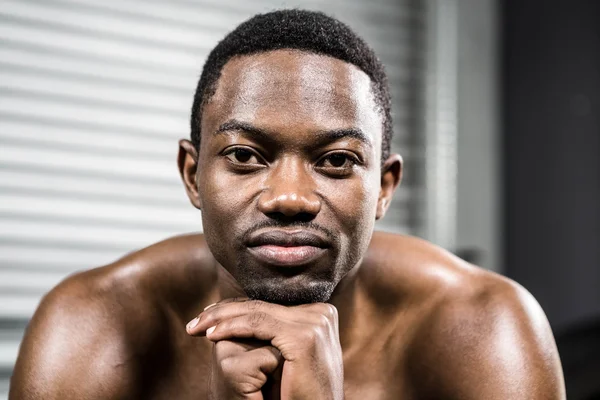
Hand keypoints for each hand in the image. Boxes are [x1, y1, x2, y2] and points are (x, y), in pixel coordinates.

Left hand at [187, 299, 343, 399]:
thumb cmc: (301, 392)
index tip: (211, 316)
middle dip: (224, 312)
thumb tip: (248, 314)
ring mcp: (315, 323)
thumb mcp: (294, 356)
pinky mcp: (304, 337)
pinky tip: (211, 334)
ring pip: (257, 312)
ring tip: (196, 326)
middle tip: (196, 320)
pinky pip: (258, 324)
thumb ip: (281, 333)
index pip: (270, 305)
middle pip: (263, 306)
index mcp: (322, 313)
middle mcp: (321, 313)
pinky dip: (231, 327)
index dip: (238, 309)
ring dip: (220, 318)